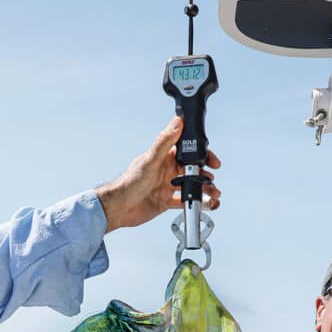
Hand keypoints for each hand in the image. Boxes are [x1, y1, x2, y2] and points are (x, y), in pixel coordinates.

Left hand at [95, 117, 220, 232]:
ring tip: (213, 194)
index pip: (187, 152)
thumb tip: (177, 123)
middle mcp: (167, 170)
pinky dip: (196, 202)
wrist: (118, 209)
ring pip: (191, 186)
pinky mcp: (166, 201)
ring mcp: (167, 186)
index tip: (212, 160)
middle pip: (193, 170)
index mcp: (164, 157)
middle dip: (206, 175)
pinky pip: (185, 201)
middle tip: (212, 180)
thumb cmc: (128, 183)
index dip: (201, 155)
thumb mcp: (149, 161)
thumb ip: (164, 142)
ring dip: (203, 189)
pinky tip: (205, 204)